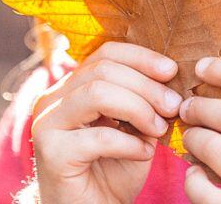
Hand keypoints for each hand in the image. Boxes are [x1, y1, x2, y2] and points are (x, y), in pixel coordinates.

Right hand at [30, 42, 182, 203]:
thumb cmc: (115, 167)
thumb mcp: (136, 126)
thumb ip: (145, 99)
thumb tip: (170, 76)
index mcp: (73, 85)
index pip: (106, 53)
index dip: (141, 57)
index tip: (171, 70)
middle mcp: (53, 98)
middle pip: (103, 70)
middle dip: (146, 85)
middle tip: (173, 105)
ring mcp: (47, 123)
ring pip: (97, 94)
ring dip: (138, 108)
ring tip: (160, 127)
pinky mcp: (51, 153)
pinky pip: (98, 136)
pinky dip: (130, 143)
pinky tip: (145, 153)